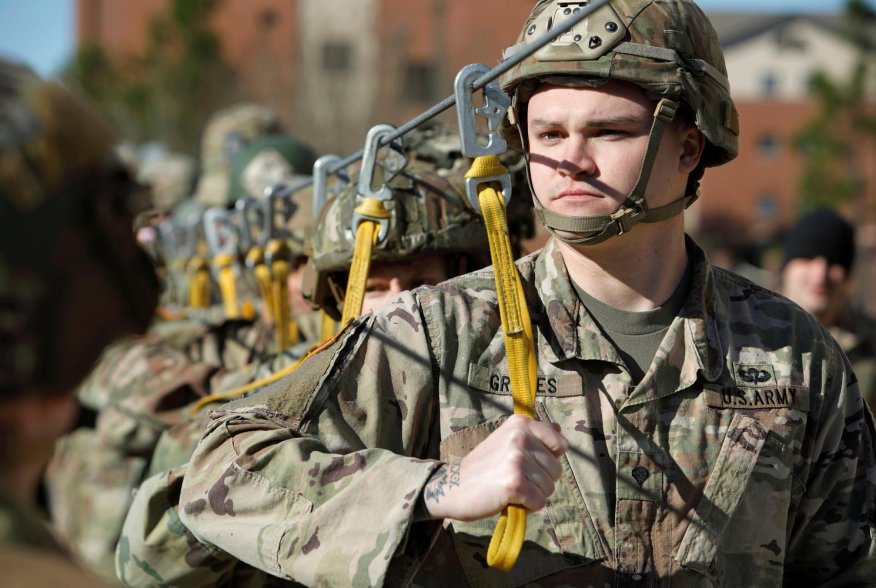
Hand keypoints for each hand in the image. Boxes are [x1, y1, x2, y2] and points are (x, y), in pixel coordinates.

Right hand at [421, 415, 567, 520]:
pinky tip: (510, 500)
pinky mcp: (514, 483)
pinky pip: (539, 502)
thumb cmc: (484, 466)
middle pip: (556, 469)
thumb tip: (560, 429)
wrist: (454, 486)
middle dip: (541, 480)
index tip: (529, 463)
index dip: (549, 460)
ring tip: (511, 489)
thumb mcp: (506, 439)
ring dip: (534, 494)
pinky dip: (528, 507)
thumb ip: (534, 435)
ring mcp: (517, 459)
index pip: (560, 444)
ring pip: (549, 487)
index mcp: (520, 423)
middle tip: (515, 479)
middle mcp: (520, 437)